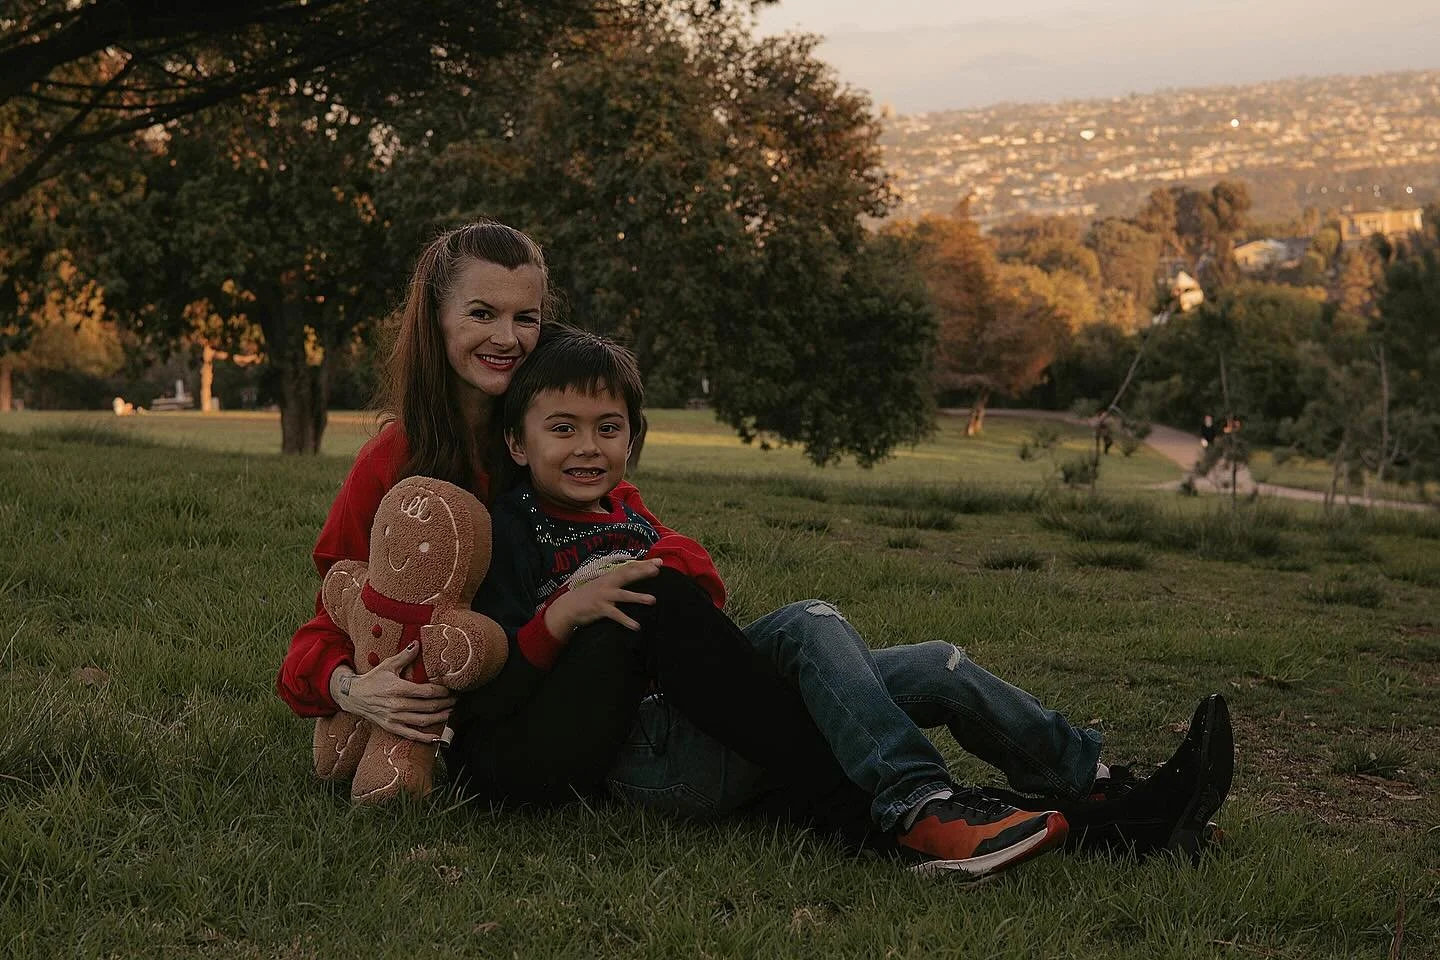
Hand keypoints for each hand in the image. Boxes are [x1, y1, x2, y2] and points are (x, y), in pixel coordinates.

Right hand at [331, 642, 455, 742]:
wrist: (353, 696)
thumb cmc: (372, 679)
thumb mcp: (388, 665)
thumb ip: (405, 656)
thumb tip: (418, 643)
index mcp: (398, 689)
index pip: (426, 691)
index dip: (442, 691)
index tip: (451, 689)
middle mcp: (397, 705)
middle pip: (428, 706)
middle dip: (445, 703)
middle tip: (456, 699)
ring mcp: (394, 718)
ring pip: (422, 720)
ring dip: (439, 718)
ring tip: (451, 712)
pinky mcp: (391, 727)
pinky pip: (410, 735)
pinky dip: (424, 738)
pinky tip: (436, 738)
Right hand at [544, 558, 662, 635]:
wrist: (568, 607)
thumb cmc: (589, 596)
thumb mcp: (602, 584)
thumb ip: (616, 580)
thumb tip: (634, 575)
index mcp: (610, 576)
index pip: (629, 567)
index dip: (643, 564)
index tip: (659, 562)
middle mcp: (608, 583)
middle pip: (627, 575)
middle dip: (642, 572)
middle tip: (657, 570)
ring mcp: (604, 595)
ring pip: (624, 595)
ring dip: (638, 597)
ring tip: (652, 600)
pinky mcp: (600, 609)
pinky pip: (616, 615)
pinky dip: (626, 620)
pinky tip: (636, 626)